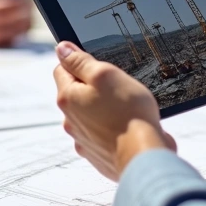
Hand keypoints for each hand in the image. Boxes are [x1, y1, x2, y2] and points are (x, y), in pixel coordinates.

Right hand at [0, 0, 31, 46]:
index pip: (15, 4)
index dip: (24, 3)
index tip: (28, 2)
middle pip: (20, 18)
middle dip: (28, 15)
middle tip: (31, 13)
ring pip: (18, 31)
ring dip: (26, 26)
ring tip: (28, 22)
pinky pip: (12, 41)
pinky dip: (18, 37)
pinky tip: (20, 33)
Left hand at [53, 41, 176, 180]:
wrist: (144, 156)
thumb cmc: (128, 112)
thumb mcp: (105, 74)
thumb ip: (80, 61)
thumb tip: (61, 49)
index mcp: (68, 98)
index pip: (62, 69)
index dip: (81, 63)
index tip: (100, 66)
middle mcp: (70, 121)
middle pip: (77, 93)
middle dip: (94, 88)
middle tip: (118, 88)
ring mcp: (83, 140)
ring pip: (90, 115)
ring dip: (104, 110)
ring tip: (126, 110)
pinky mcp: (98, 155)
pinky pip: (102, 135)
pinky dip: (112, 130)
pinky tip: (128, 129)